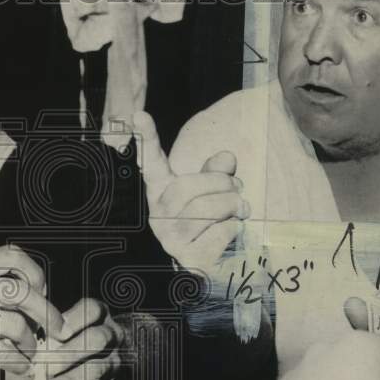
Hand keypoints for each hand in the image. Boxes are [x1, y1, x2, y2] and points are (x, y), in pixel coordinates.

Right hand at [0, 245, 62, 375]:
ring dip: (30, 343)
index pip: (14, 255)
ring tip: (30, 353)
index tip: (41, 292)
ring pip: (15, 325)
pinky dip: (17, 364)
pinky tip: (19, 369)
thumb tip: (9, 289)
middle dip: (48, 312)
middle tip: (57, 329)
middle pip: (23, 291)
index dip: (36, 274)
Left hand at [42, 298, 125, 379]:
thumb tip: (24, 335)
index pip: (92, 311)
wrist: (104, 354)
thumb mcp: (69, 323)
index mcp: (99, 316)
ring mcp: (113, 361)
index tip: (55, 333)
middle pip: (97, 340)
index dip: (74, 321)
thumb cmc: (75, 335)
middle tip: (46, 366)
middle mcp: (111, 336)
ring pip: (98, 369)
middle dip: (70, 353)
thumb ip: (53, 326)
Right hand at [134, 111, 247, 278]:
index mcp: (162, 192)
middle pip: (187, 188)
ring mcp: (171, 239)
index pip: (151, 161)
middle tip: (238, 188)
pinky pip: (219, 232)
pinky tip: (233, 231)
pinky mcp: (190, 258)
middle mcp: (159, 215)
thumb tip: (227, 158)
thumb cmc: (215, 220)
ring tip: (241, 208)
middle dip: (221, 184)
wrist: (220, 264)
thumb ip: (218, 171)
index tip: (139, 114)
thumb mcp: (215, 190)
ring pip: (205, 210)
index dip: (146, 138)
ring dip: (232, 206)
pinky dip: (234, 228)